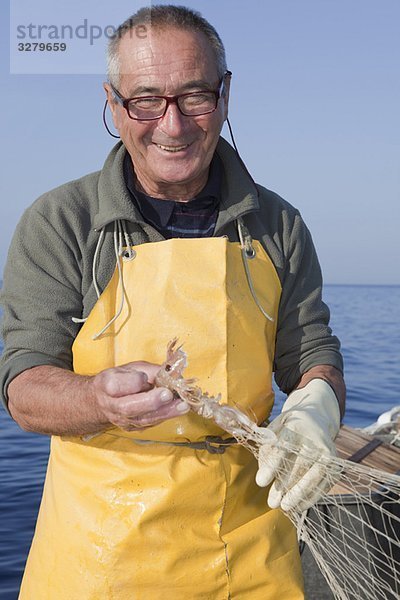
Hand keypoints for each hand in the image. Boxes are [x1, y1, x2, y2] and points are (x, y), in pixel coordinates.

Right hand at [92, 361, 188, 430]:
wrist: (103, 402)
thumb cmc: (120, 379)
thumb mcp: (131, 368)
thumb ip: (149, 370)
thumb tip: (171, 373)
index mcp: (107, 384)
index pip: (117, 385)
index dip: (133, 381)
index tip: (145, 377)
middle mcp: (112, 405)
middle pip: (129, 407)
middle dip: (151, 402)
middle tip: (168, 394)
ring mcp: (122, 420)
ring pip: (143, 420)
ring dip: (165, 413)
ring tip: (182, 405)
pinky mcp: (133, 428)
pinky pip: (150, 424)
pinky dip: (165, 416)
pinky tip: (178, 410)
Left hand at [256, 379, 340, 511]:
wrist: (316, 419)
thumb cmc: (288, 428)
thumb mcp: (274, 429)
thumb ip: (266, 450)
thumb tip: (263, 479)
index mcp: (296, 425)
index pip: (283, 447)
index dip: (271, 466)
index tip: (261, 482)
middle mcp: (315, 438)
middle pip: (299, 466)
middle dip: (284, 486)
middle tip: (272, 502)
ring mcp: (328, 452)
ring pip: (313, 477)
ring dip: (298, 495)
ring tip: (284, 507)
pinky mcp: (336, 464)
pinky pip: (324, 484)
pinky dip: (311, 497)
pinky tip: (298, 506)